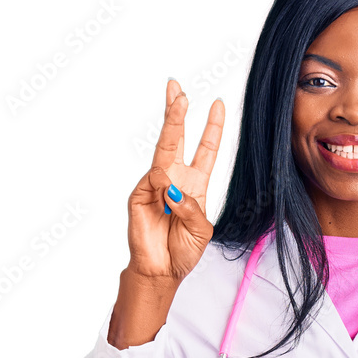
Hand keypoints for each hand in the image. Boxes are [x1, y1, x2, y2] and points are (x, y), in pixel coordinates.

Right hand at [126, 79, 224, 281]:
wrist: (163, 270)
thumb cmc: (184, 251)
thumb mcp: (202, 230)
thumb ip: (192, 207)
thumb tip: (170, 187)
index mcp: (195, 185)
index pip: (205, 150)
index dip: (212, 128)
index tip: (217, 104)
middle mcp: (175, 180)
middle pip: (176, 138)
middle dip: (176, 111)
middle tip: (177, 86)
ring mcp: (155, 185)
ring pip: (163, 151)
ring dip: (173, 140)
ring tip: (175, 179)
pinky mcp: (139, 193)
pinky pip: (155, 179)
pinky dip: (164, 190)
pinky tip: (166, 204)